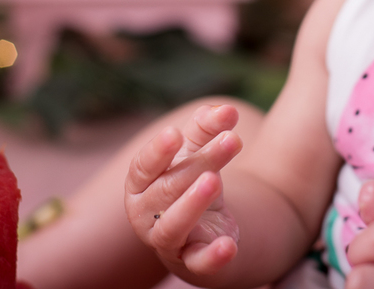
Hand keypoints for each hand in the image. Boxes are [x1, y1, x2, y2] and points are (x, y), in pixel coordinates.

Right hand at [125, 104, 244, 275]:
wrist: (202, 230)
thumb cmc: (189, 181)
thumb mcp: (195, 152)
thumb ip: (207, 128)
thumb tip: (226, 110)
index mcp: (140, 184)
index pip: (144, 167)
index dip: (158, 151)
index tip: (175, 133)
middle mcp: (146, 214)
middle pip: (169, 187)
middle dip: (200, 162)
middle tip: (232, 140)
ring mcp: (167, 241)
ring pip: (173, 226)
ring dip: (193, 204)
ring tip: (214, 181)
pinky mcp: (191, 262)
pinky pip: (199, 263)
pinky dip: (212, 257)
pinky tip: (229, 245)